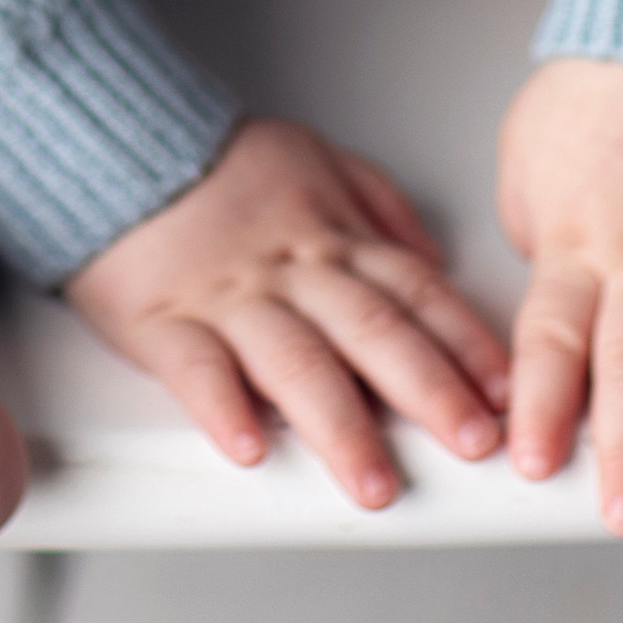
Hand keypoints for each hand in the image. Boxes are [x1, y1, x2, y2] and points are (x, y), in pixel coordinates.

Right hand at [66, 116, 511, 508]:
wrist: (117, 141)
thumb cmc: (218, 164)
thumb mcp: (314, 156)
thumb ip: (378, 206)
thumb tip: (435, 260)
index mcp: (330, 235)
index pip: (413, 292)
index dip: (464, 343)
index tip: (506, 392)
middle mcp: (291, 269)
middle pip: (371, 330)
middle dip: (429, 390)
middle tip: (472, 442)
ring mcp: (228, 296)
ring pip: (294, 360)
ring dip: (340, 425)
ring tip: (375, 481)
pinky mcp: (162, 319)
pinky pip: (196, 366)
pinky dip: (223, 407)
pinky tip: (248, 446)